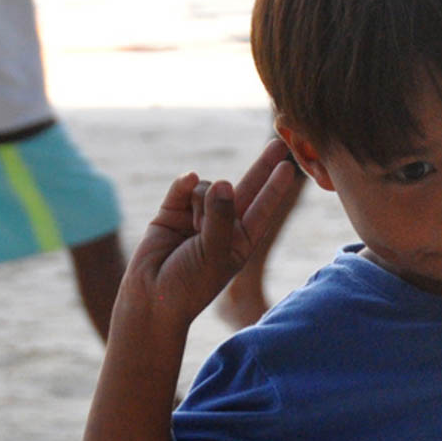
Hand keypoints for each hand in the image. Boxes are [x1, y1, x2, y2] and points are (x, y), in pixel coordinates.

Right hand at [120, 140, 295, 327]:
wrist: (152, 297)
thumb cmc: (190, 284)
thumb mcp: (215, 253)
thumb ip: (221, 217)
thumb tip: (223, 181)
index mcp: (241, 240)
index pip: (263, 208)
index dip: (275, 187)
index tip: (289, 168)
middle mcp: (222, 225)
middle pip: (246, 188)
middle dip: (261, 166)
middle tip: (278, 144)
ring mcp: (197, 216)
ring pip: (208, 187)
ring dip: (202, 201)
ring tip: (192, 230)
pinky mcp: (172, 210)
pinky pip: (184, 186)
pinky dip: (185, 185)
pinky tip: (187, 186)